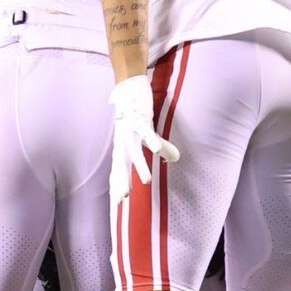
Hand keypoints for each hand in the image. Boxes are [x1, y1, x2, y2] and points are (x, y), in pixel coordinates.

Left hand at [107, 76, 179, 203]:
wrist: (129, 86)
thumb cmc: (136, 112)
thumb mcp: (146, 132)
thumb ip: (160, 146)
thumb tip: (173, 160)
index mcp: (122, 145)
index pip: (117, 169)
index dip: (117, 185)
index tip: (117, 203)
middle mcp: (123, 140)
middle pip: (121, 164)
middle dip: (122, 182)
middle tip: (123, 199)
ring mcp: (130, 130)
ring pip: (134, 151)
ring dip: (140, 167)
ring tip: (147, 182)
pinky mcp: (140, 119)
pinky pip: (146, 132)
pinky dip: (151, 141)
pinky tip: (157, 151)